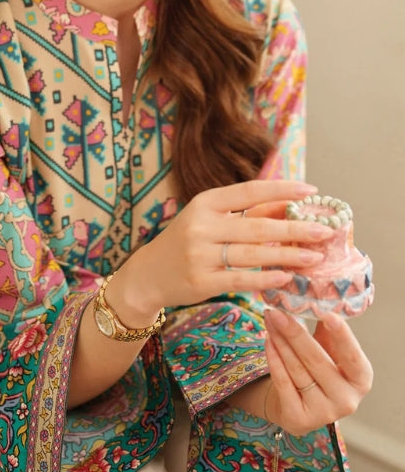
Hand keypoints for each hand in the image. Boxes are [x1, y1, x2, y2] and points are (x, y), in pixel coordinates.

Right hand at [110, 179, 334, 321]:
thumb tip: (288, 208)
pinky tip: (286, 278)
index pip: (249, 191)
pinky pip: (241, 279)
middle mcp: (201, 225)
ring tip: (314, 257)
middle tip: (324, 231)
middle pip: (257, 226)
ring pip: (253, 254)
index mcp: (204, 202)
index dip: (281, 190)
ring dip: (288, 256)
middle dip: (295, 228)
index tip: (311, 192)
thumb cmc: (186, 242)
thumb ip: (243, 214)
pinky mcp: (201, 281)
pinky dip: (266, 278)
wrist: (148, 274)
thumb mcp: (208, 219)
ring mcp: (200, 254)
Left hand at [263, 308, 372, 435]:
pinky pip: (283, 383)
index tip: (328, 315)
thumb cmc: (319, 370)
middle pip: (317, 361)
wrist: (299, 405)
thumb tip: (318, 302)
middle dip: (294, 333)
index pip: (352, 357)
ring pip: (297, 370)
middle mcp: (347, 401)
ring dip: (280, 341)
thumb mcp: (330, 350)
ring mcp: (323, 414)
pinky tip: (267, 340)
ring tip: (269, 319)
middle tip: (277, 311)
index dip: (342, 337)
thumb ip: (328, 332)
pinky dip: (273, 359)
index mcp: (361, 380)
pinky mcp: (299, 420)